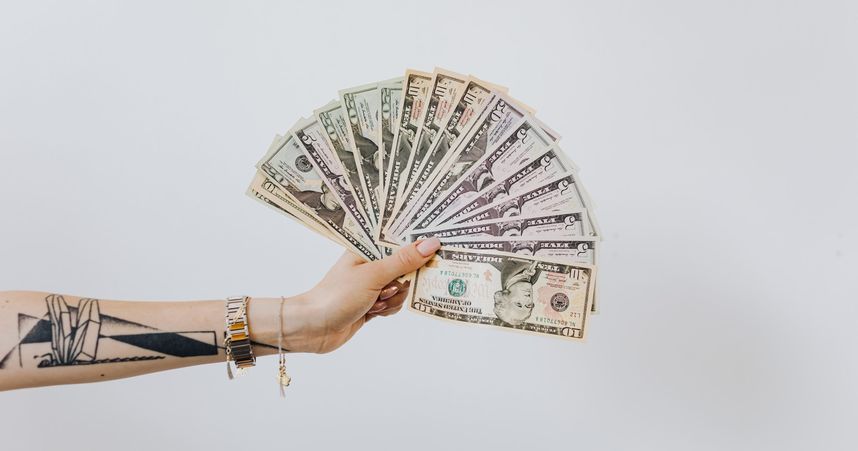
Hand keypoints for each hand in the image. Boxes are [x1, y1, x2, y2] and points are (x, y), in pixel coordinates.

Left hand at [282, 237, 440, 353]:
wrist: (313, 328)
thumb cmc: (336, 296)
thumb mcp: (373, 275)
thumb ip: (403, 260)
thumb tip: (431, 243)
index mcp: (367, 247)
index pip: (400, 239)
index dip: (419, 244)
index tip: (438, 246)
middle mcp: (371, 263)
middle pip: (406, 265)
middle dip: (404, 280)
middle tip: (390, 287)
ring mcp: (373, 284)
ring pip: (403, 288)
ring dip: (393, 298)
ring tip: (375, 302)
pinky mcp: (373, 304)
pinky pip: (395, 304)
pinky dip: (388, 309)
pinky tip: (373, 312)